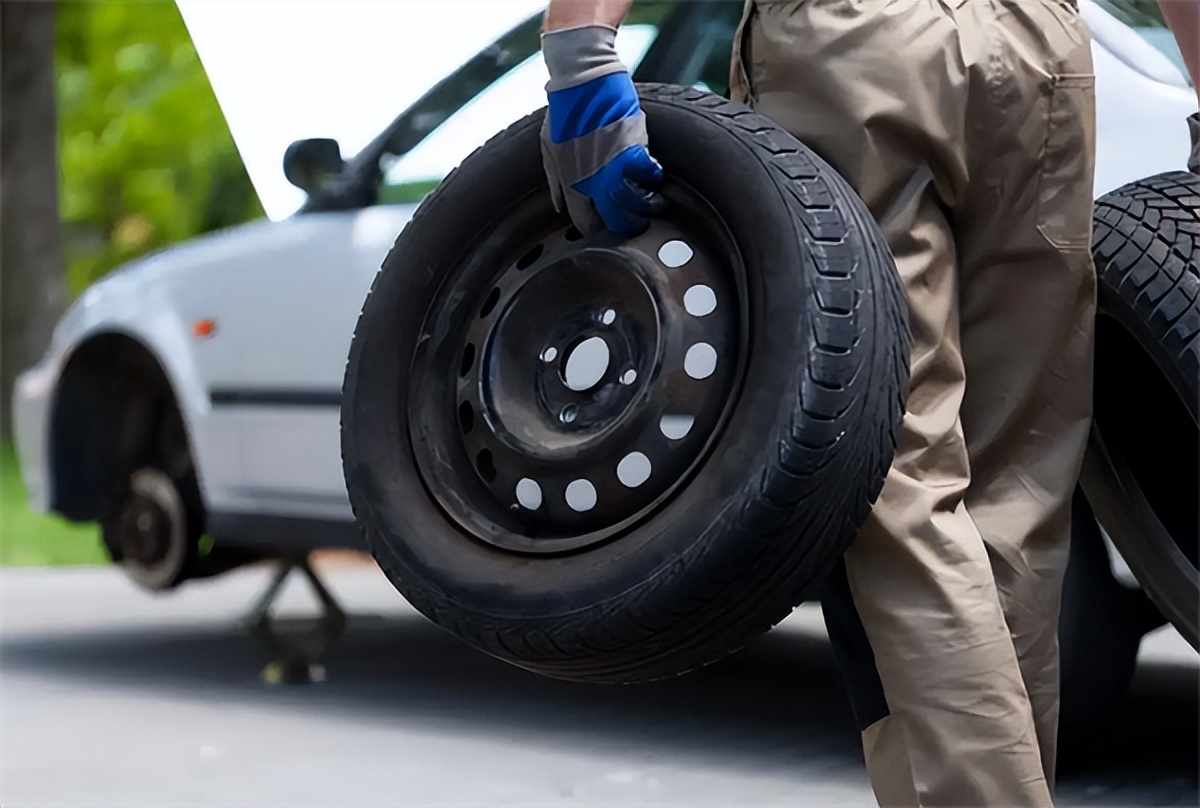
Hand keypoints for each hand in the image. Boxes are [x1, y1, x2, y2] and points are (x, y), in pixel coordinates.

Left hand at [540, 26, 664, 236]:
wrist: (581, 78)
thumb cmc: (564, 109)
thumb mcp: (548, 148)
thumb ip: (555, 181)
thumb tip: (559, 207)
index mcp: (570, 182)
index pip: (585, 222)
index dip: (597, 229)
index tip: (608, 226)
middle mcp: (592, 181)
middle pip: (614, 220)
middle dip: (626, 226)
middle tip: (637, 224)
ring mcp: (613, 167)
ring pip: (635, 203)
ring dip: (647, 206)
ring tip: (654, 203)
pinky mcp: (632, 149)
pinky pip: (649, 175)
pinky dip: (653, 177)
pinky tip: (655, 173)